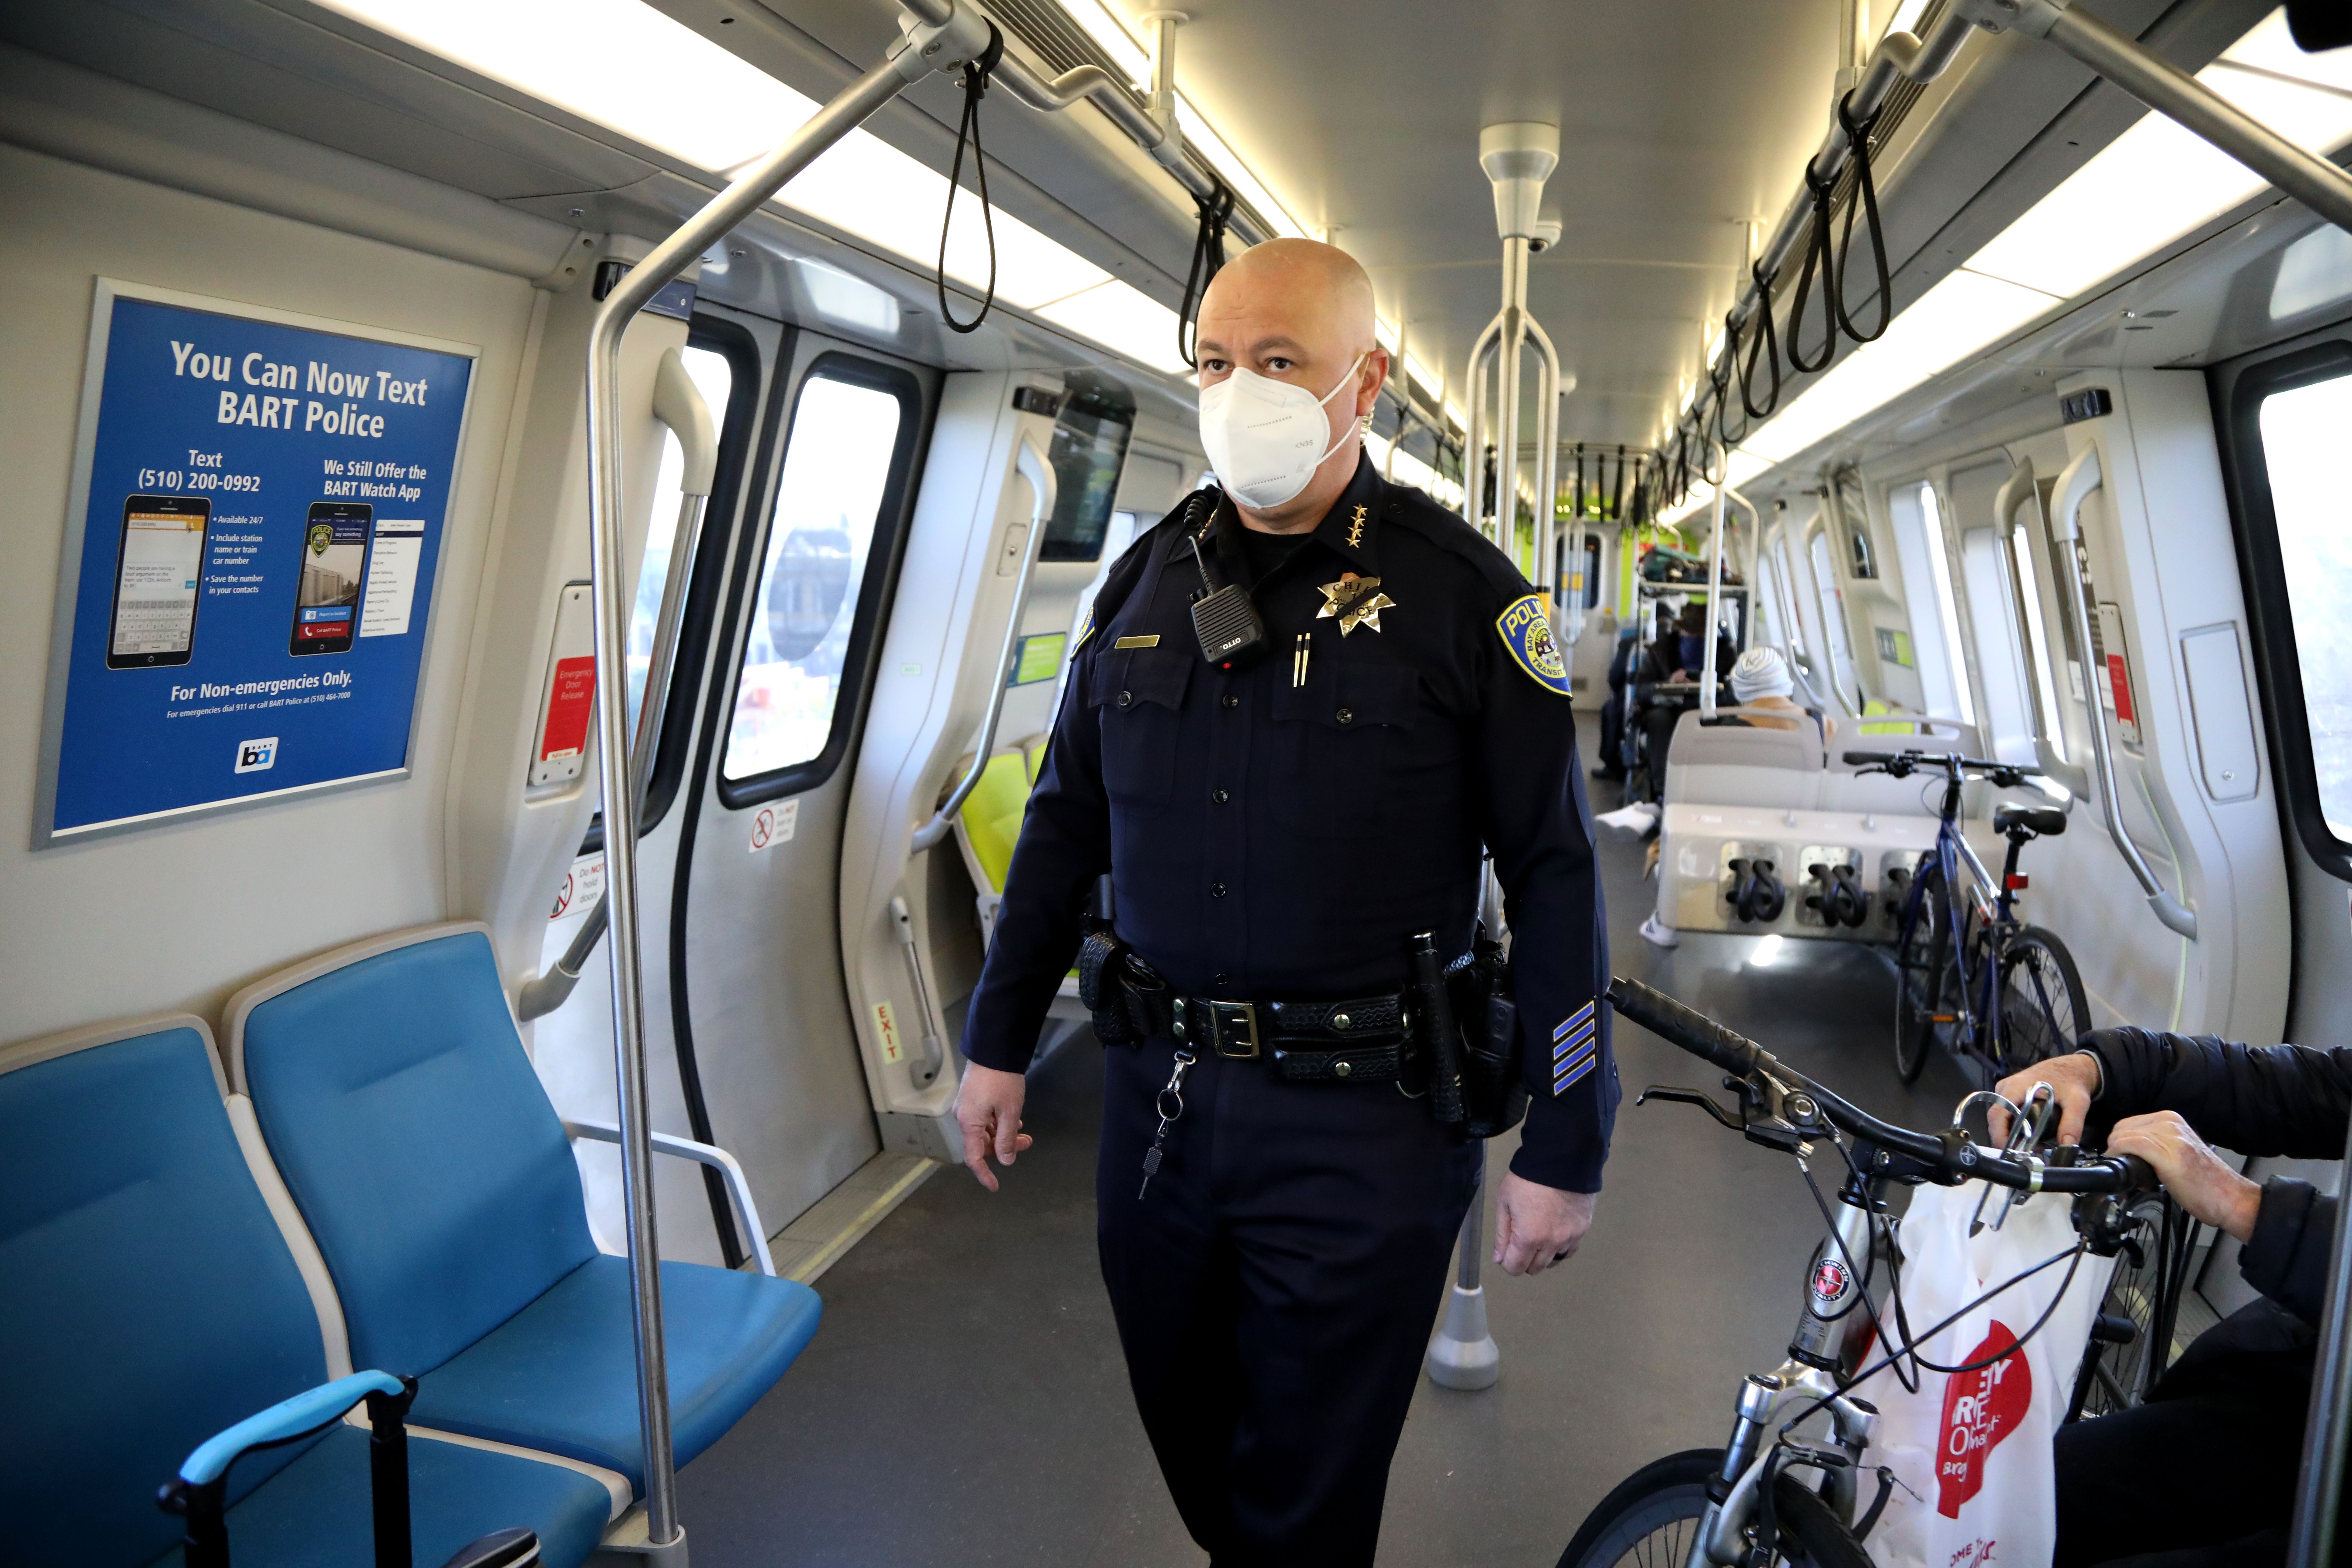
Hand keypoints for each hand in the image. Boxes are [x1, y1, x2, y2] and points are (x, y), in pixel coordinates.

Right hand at [954, 1062, 1033, 1191]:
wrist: (994, 1048)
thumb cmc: (1002, 1080)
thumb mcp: (1010, 1112)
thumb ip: (1007, 1139)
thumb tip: (1005, 1161)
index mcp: (969, 1123)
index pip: (974, 1158)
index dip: (984, 1174)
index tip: (995, 1186)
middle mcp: (964, 1117)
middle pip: (982, 1144)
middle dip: (1004, 1148)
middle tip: (1027, 1143)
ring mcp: (967, 1107)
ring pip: (985, 1131)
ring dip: (1004, 1135)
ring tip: (1024, 1131)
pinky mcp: (973, 1098)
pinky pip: (984, 1119)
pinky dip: (999, 1124)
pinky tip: (1014, 1120)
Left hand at [1492, 1172, 1596, 1276]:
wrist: (1562, 1159)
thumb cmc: (1527, 1178)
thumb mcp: (1505, 1202)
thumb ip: (1502, 1234)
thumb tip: (1499, 1259)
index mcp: (1529, 1237)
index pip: (1515, 1268)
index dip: (1506, 1262)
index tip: (1506, 1249)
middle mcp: (1551, 1243)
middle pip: (1535, 1268)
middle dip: (1523, 1259)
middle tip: (1520, 1239)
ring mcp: (1570, 1237)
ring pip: (1554, 1261)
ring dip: (1542, 1255)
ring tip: (1538, 1234)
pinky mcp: (1583, 1229)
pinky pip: (1570, 1250)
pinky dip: (1560, 1248)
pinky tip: (1554, 1233)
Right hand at [1989, 1051, 2101, 1146]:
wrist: (2072, 1067)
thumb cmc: (2072, 1080)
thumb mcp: (2077, 1103)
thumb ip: (2072, 1125)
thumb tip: (2067, 1147)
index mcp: (2017, 1087)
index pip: (1997, 1114)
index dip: (1999, 1135)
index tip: (2010, 1152)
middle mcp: (2006, 1087)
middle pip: (1996, 1118)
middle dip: (2006, 1138)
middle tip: (2023, 1153)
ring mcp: (2006, 1089)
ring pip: (1999, 1116)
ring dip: (2009, 1132)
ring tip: (2028, 1144)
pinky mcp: (2009, 1092)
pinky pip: (2004, 1112)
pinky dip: (2012, 1125)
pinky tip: (2026, 1133)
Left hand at [2106, 1110, 2262, 1241]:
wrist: (2231, 1199)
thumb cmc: (2205, 1182)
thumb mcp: (2175, 1152)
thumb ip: (2154, 1145)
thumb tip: (2126, 1154)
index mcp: (2171, 1120)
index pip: (2127, 1124)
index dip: (2119, 1144)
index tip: (2124, 1161)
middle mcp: (2170, 1123)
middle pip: (2121, 1129)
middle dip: (2118, 1151)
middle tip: (2130, 1172)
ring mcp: (2172, 1137)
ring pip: (2123, 1136)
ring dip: (2120, 1158)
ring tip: (2137, 1179)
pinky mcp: (2170, 1154)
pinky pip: (2131, 1145)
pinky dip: (2121, 1157)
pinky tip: (2129, 1174)